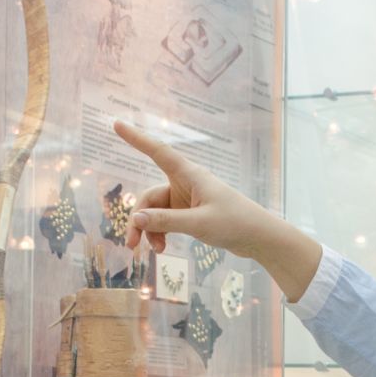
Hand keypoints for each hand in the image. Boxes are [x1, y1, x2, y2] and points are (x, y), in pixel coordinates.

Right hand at [112, 120, 321, 299]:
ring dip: (151, 231)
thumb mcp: (198, 223)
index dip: (136, 138)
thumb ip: (166, 221)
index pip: (157, 151)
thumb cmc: (234, 223)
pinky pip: (166, 221)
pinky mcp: (191, 214)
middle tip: (131, 245)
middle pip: (150, 197)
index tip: (116, 124)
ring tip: (155, 252)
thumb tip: (136, 219)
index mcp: (189, 175)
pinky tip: (163, 249)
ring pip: (156, 212)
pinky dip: (161, 234)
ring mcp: (187, 200)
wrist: (259, 237)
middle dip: (139, 220)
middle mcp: (185, 184)